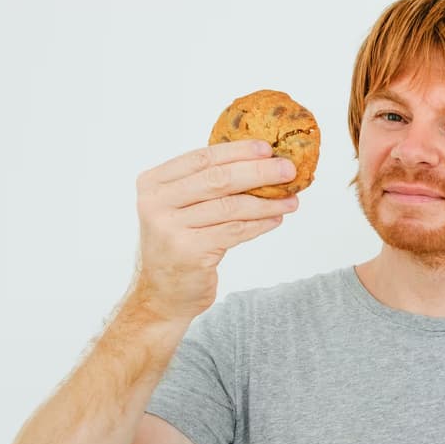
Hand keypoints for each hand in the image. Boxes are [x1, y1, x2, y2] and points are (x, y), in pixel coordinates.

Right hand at [130, 139, 298, 321]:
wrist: (162, 294)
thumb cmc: (178, 246)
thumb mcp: (179, 209)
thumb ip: (205, 185)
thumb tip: (258, 162)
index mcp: (153, 183)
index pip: (201, 158)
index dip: (237, 151)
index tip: (267, 148)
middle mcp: (156, 203)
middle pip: (218, 179)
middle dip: (259, 172)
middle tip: (288, 170)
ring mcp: (171, 229)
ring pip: (230, 206)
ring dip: (266, 202)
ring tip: (291, 200)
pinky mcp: (189, 252)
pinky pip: (235, 231)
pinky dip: (259, 224)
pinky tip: (276, 219)